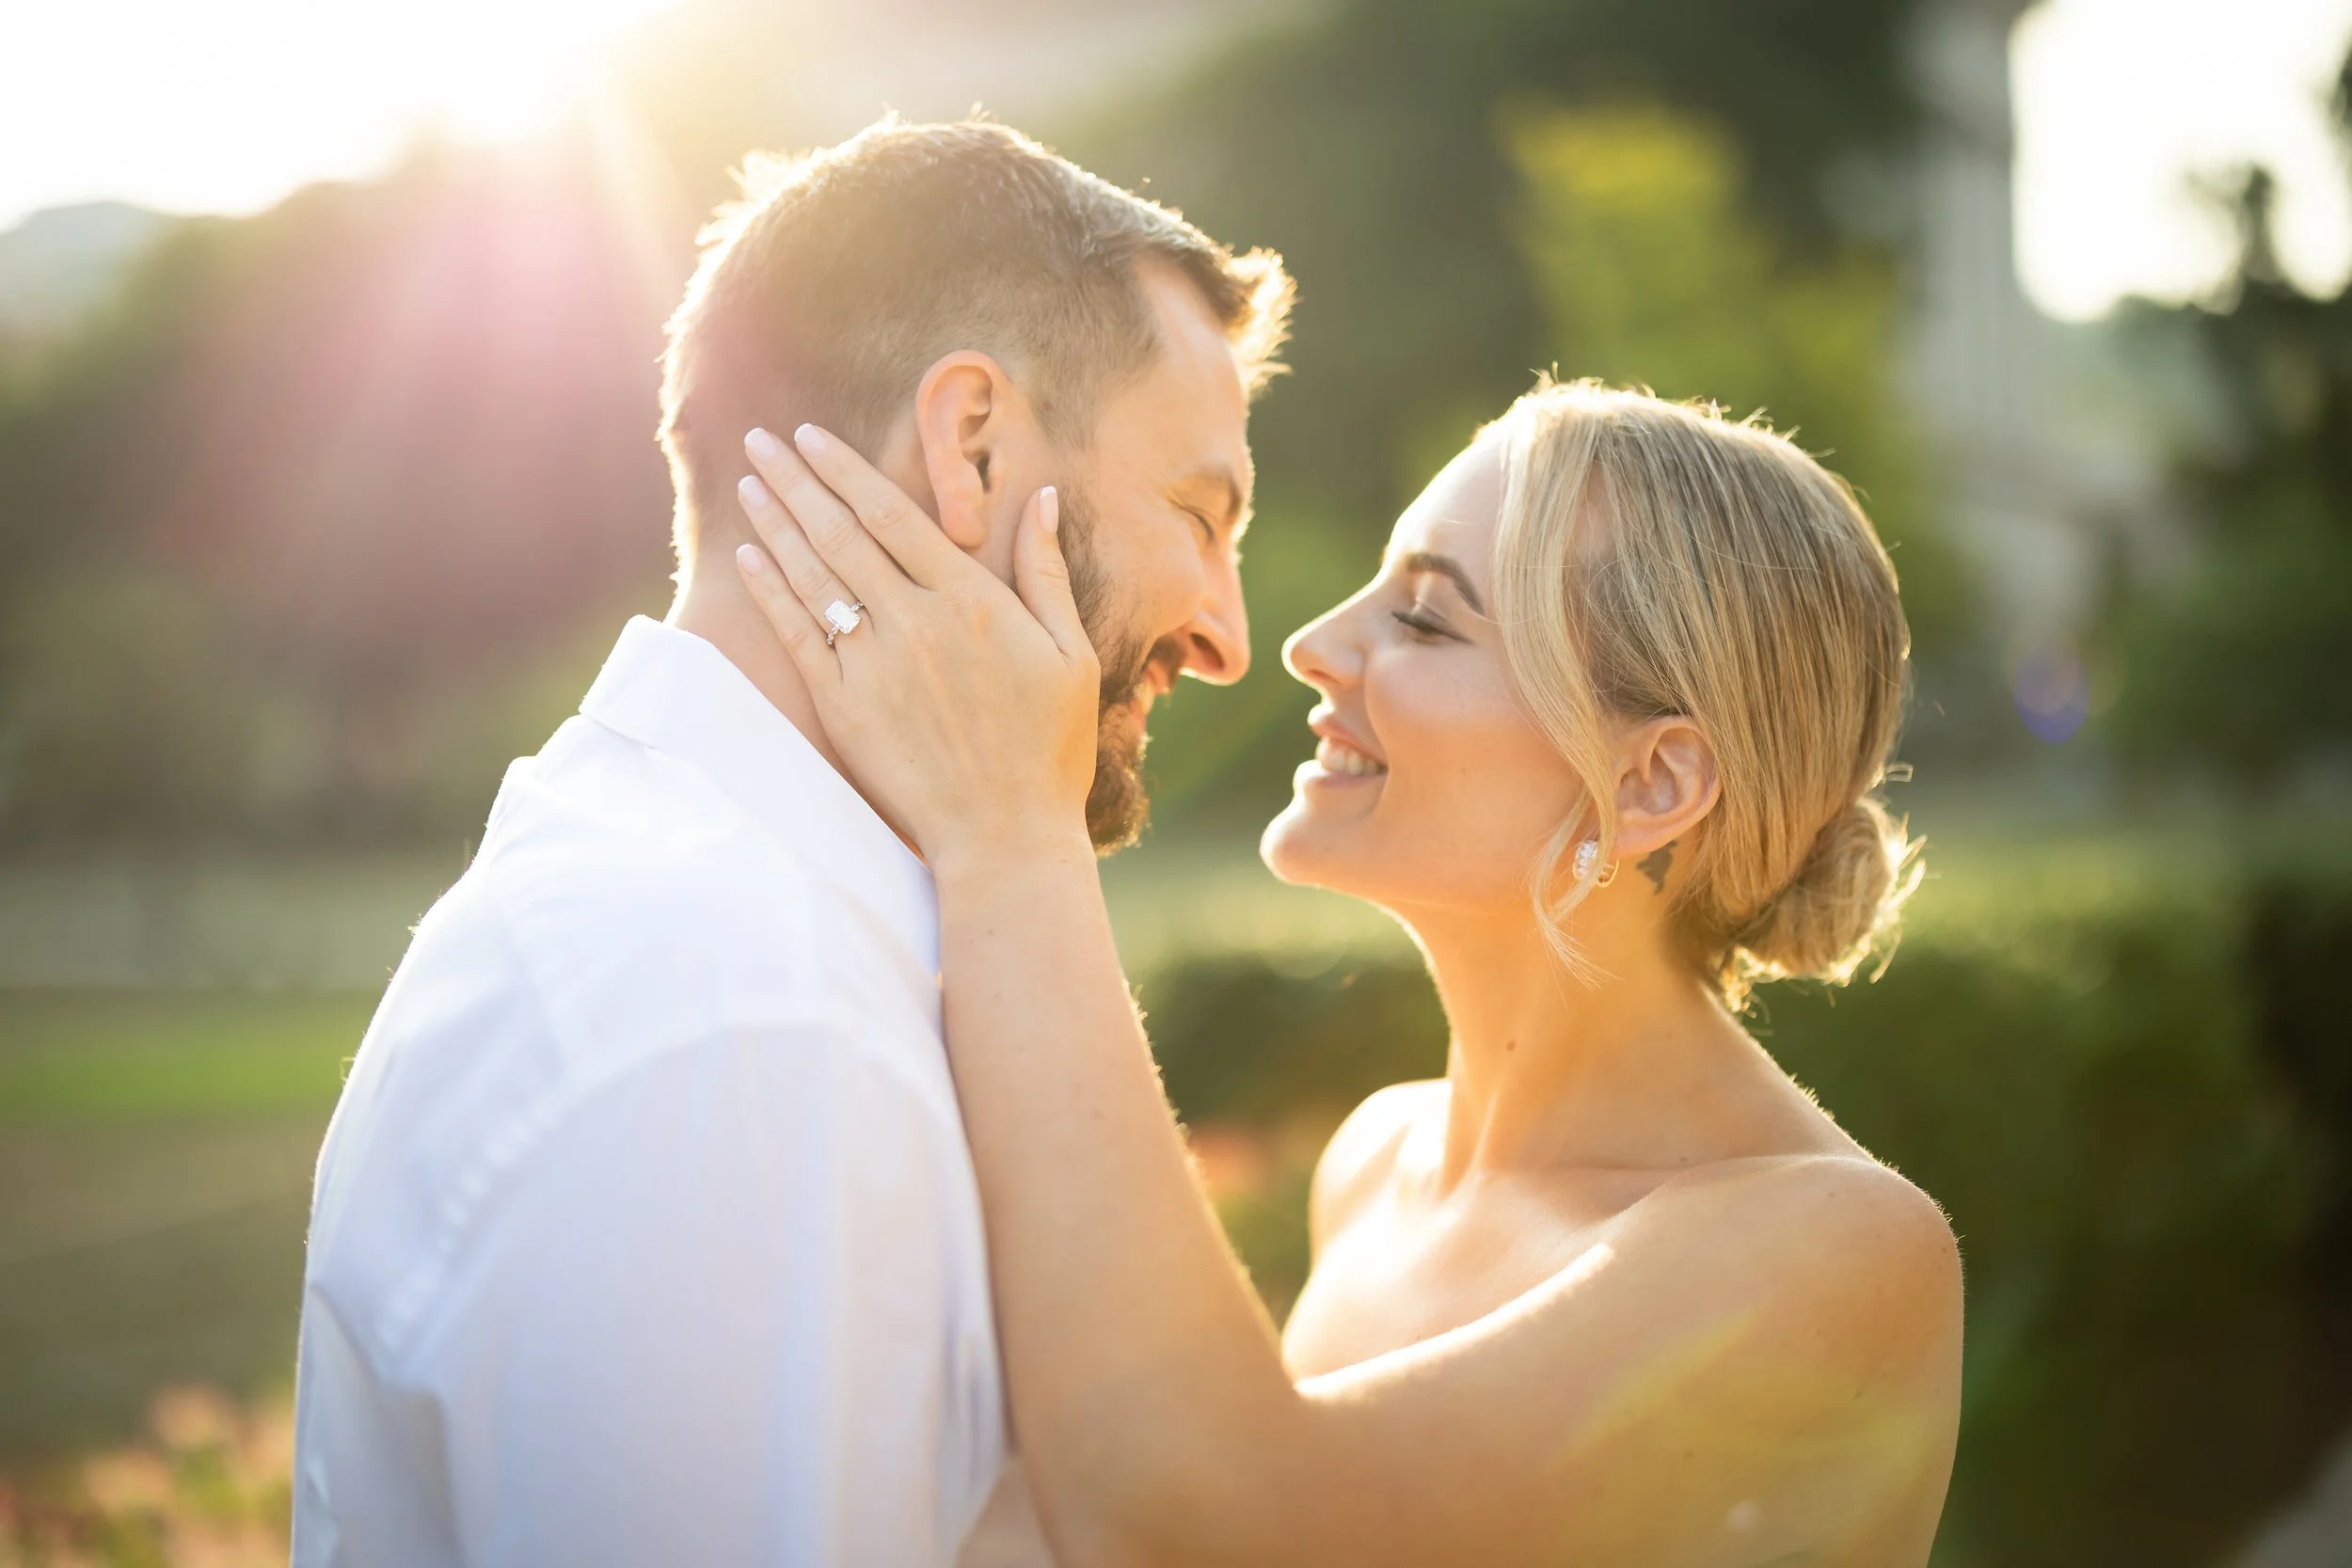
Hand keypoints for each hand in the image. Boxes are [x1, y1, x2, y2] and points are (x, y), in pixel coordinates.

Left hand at [732, 424, 1100, 870]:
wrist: (1005, 837)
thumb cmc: (1050, 748)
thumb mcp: (1070, 653)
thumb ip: (1047, 572)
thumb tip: (1041, 497)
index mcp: (969, 600)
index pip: (892, 514)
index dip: (845, 470)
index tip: (812, 437)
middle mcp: (914, 623)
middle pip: (841, 533)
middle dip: (796, 480)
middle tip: (761, 442)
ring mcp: (873, 666)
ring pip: (813, 577)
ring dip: (775, 524)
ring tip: (749, 483)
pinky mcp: (845, 708)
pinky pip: (800, 635)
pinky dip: (772, 592)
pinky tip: (751, 557)